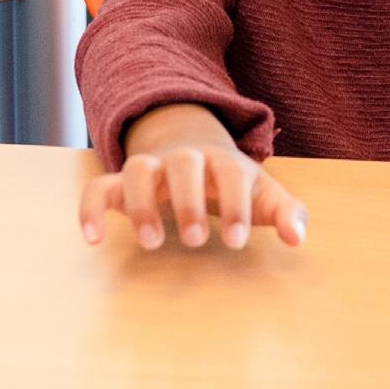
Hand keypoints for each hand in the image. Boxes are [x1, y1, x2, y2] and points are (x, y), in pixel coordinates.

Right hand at [79, 118, 308, 253]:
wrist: (194, 145)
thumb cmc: (232, 182)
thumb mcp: (262, 193)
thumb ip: (284, 212)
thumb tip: (298, 239)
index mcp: (224, 160)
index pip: (230, 173)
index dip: (234, 204)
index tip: (234, 241)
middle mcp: (185, 159)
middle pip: (184, 164)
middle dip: (188, 200)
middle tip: (195, 240)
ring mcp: (151, 167)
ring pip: (138, 168)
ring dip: (141, 202)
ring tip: (151, 242)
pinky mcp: (121, 183)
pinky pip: (98, 187)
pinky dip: (91, 208)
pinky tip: (92, 240)